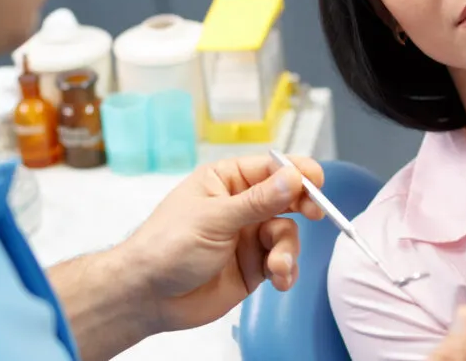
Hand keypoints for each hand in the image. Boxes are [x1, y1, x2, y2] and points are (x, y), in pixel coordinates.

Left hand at [119, 155, 325, 331]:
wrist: (148, 296)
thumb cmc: (167, 246)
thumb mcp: (214, 218)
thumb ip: (257, 201)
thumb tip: (293, 178)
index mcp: (225, 181)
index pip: (270, 168)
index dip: (296, 172)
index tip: (316, 182)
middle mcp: (240, 205)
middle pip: (286, 198)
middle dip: (303, 206)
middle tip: (316, 213)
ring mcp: (247, 236)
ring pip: (286, 233)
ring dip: (287, 250)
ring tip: (277, 267)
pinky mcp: (252, 266)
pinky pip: (282, 262)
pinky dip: (286, 271)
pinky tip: (279, 280)